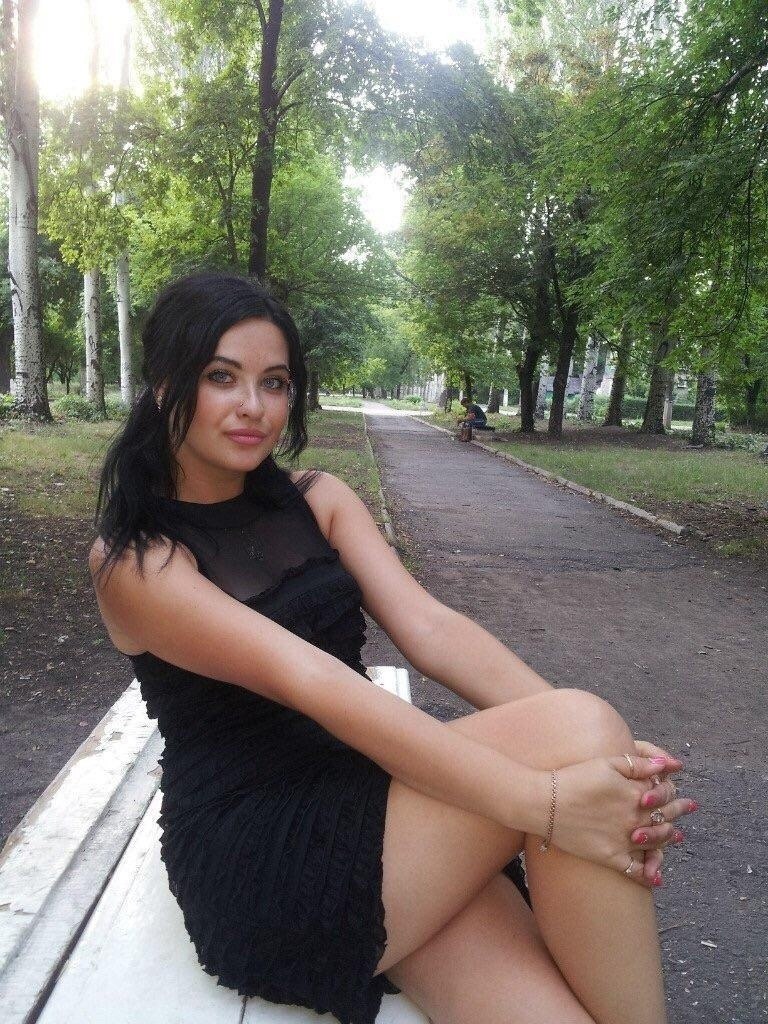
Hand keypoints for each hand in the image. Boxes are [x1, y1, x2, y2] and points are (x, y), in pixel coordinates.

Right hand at [547, 754, 693, 887]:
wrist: (545, 803)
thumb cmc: (574, 778)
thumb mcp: (607, 763)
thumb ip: (640, 763)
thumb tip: (669, 765)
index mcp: (636, 794)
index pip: (665, 793)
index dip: (673, 791)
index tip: (680, 790)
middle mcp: (635, 818)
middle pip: (665, 817)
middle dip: (679, 811)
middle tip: (689, 808)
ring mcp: (624, 840)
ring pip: (656, 843)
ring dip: (669, 839)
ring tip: (676, 836)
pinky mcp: (611, 857)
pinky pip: (635, 870)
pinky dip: (648, 875)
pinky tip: (656, 877)